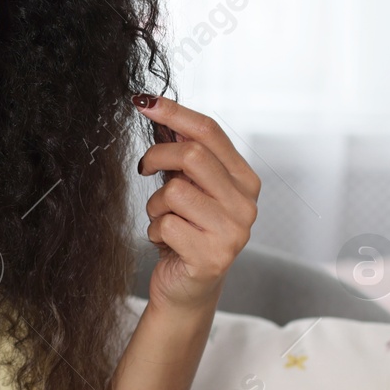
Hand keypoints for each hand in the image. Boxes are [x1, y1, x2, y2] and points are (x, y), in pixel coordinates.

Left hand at [132, 95, 260, 314]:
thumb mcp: (190, 188)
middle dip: (158, 156)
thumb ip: (185, 154)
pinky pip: (165, 224)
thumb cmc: (186, 231)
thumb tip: (157, 109)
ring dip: (155, 204)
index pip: (210, 132)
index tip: (143, 101)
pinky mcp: (212, 257)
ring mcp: (233, 232)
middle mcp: (246, 205)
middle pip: (193, 155)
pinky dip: (154, 230)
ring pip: (175, 191)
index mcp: (244, 181)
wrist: (188, 288)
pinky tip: (166, 242)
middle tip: (145, 167)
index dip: (174, 112)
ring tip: (163, 218)